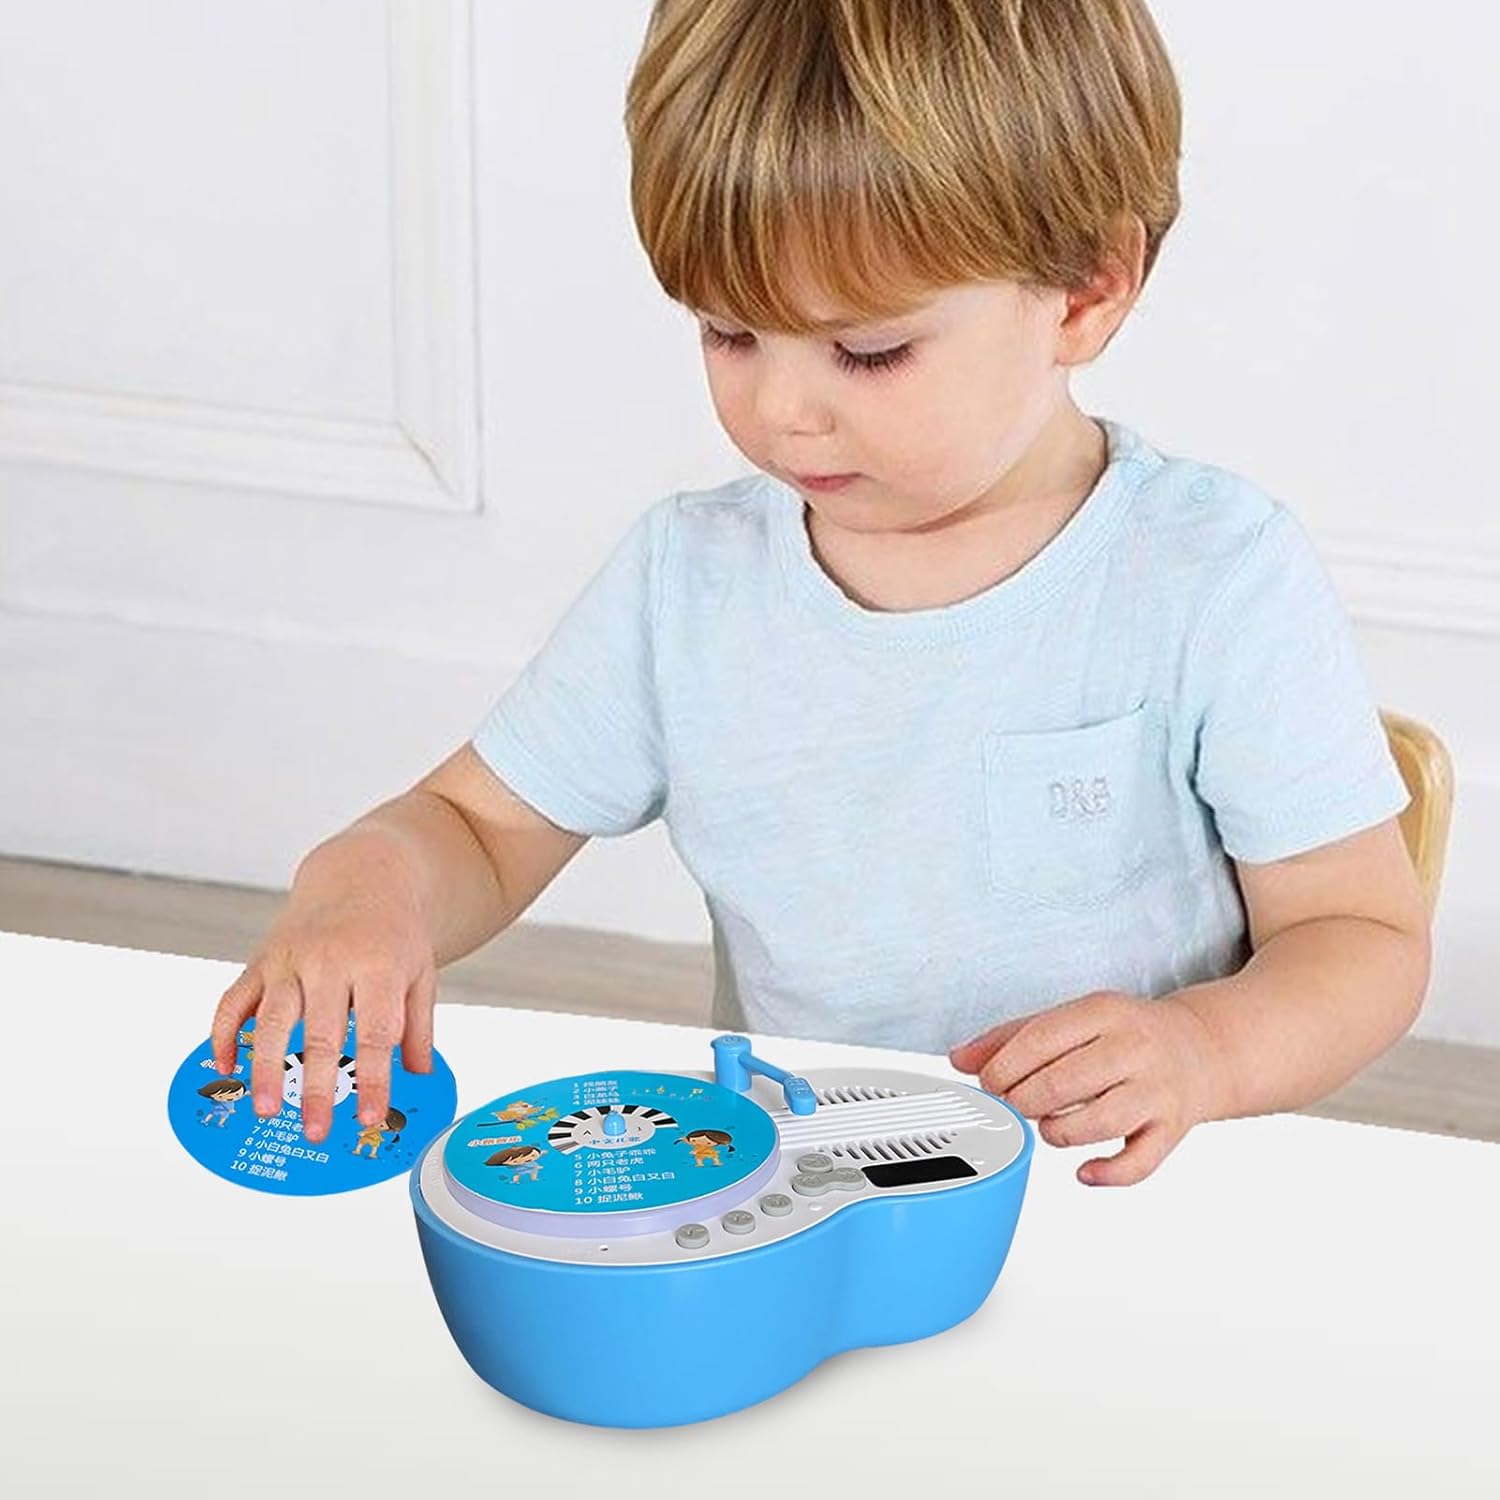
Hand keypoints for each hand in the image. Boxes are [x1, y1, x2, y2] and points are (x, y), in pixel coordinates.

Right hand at [209, 835, 437, 1143]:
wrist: (365, 874)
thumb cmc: (395, 933)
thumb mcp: (422, 972)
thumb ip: (419, 1026)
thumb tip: (418, 1075)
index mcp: (379, 965)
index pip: (376, 1032)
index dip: (372, 1078)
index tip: (368, 1118)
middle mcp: (331, 961)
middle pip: (320, 1033)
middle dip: (315, 1088)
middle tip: (315, 1131)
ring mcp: (292, 959)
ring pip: (271, 1019)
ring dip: (264, 1068)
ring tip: (265, 1110)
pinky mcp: (262, 958)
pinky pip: (234, 999)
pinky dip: (223, 1033)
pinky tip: (223, 1067)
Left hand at [947, 990, 1228, 1187]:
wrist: (1200, 1049)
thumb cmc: (1124, 1034)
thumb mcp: (1073, 1019)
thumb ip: (1013, 1036)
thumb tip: (959, 1059)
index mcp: (1103, 1012)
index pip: (1040, 1039)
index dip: (1004, 1067)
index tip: (988, 1083)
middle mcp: (1133, 1048)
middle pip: (1064, 1082)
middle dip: (1023, 1102)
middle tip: (1012, 1108)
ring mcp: (1156, 1090)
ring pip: (1100, 1122)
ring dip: (1058, 1133)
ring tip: (1048, 1127)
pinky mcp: (1172, 1128)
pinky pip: (1139, 1161)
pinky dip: (1107, 1173)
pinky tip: (1084, 1171)